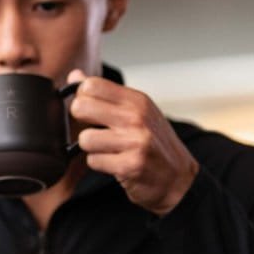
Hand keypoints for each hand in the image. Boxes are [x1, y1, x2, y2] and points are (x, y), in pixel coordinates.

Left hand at [66, 69, 198, 215]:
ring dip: (91, 148)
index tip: (91, 109)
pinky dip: (100, 164)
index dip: (83, 98)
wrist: (178, 177)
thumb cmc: (155, 142)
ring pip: (85, 139)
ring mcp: (135, 142)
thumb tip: (75, 76)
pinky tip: (114, 163)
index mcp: (137, 100)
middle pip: (81, 107)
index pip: (91, 85)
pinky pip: (93, 161)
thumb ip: (106, 94)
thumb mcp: (137, 111)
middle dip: (80, 121)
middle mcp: (137, 118)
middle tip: (94, 128)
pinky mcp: (130, 166)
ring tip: (106, 148)